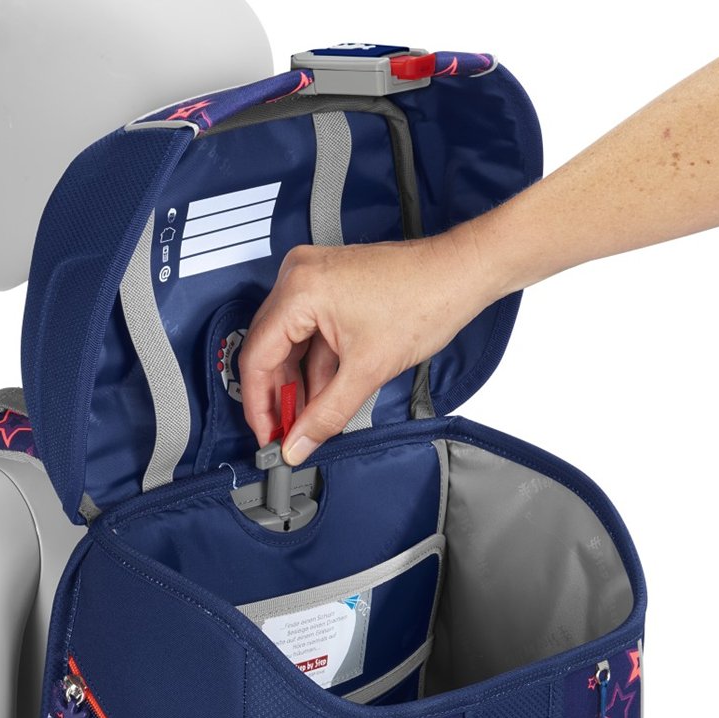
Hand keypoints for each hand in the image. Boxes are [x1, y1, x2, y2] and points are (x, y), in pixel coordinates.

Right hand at [239, 225, 497, 464]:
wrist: (461, 274)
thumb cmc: (426, 299)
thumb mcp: (368, 370)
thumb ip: (326, 414)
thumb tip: (299, 443)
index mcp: (299, 289)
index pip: (256, 356)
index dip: (259, 404)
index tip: (267, 434)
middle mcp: (299, 276)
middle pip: (269, 349)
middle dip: (279, 395)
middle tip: (285, 433)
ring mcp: (313, 278)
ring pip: (289, 344)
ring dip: (299, 383)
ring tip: (306, 419)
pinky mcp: (329, 286)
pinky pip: (308, 332)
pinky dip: (315, 364)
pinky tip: (321, 394)